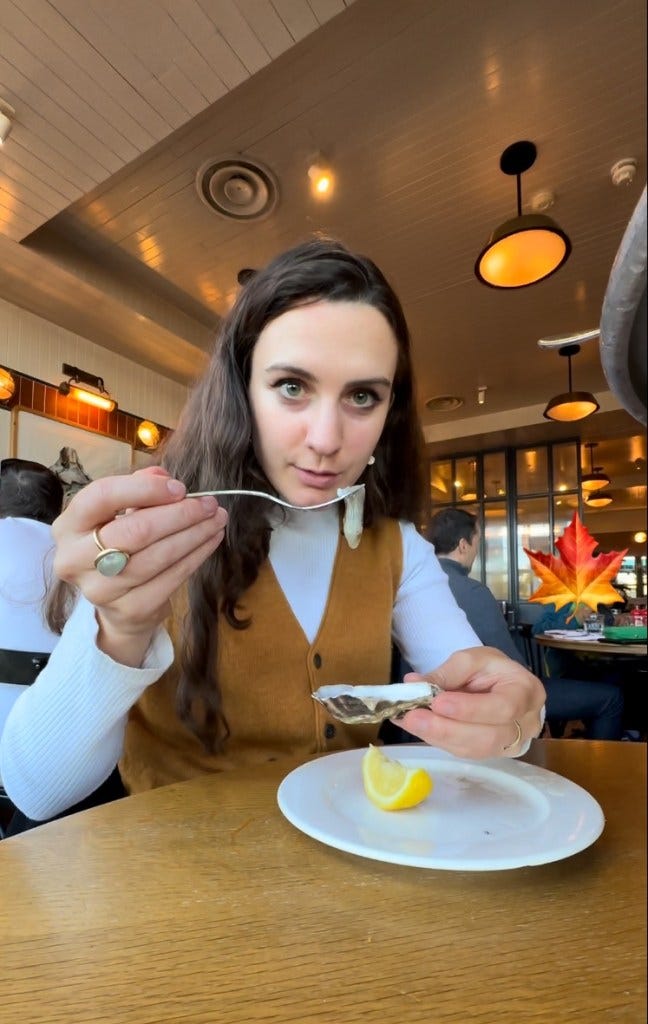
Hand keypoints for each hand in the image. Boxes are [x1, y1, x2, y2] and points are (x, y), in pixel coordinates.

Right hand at [52, 467, 227, 665]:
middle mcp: (74, 560)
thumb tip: (165, 478)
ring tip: (217, 520)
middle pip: (135, 530)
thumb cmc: (119, 547)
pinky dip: (196, 556)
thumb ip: (137, 490)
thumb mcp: (119, 514)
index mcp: (68, 527)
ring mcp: (100, 590)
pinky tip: (210, 541)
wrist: (117, 606)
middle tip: (209, 504)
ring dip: (194, 534)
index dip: (144, 488)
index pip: (101, 497)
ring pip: (156, 556)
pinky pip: (170, 578)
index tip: (179, 488)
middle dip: (179, 514)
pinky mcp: (129, 609)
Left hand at [396, 647, 544, 758]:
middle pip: (488, 737)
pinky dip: (439, 740)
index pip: (503, 707)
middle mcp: (525, 724)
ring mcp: (510, 744)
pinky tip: (418, 728)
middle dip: (446, 728)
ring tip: (409, 721)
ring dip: (438, 737)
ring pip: (474, 749)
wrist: (501, 685)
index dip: (470, 709)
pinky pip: (464, 752)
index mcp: (527, 692)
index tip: (437, 702)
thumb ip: (445, 673)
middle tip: (413, 717)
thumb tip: (414, 684)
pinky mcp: (491, 754)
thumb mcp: (472, 659)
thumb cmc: (492, 669)